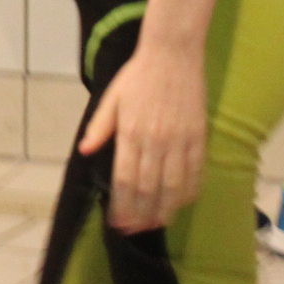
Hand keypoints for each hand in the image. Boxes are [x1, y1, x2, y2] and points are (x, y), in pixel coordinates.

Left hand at [80, 42, 208, 232]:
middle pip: (148, 188)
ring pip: (173, 186)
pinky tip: (181, 202)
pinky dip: (189, 191)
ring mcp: (179, 140)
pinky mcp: (198, 136)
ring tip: (157, 223)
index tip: (117, 221)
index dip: (121, 204)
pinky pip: (196, 172)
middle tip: (135, 230)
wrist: (173, 54)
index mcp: (130, 132)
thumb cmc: (137, 75)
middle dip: (140, 214)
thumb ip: (99, 127)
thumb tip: (84, 151)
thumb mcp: (111, 98)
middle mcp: (154, 140)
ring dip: (165, 209)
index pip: (124, 178)